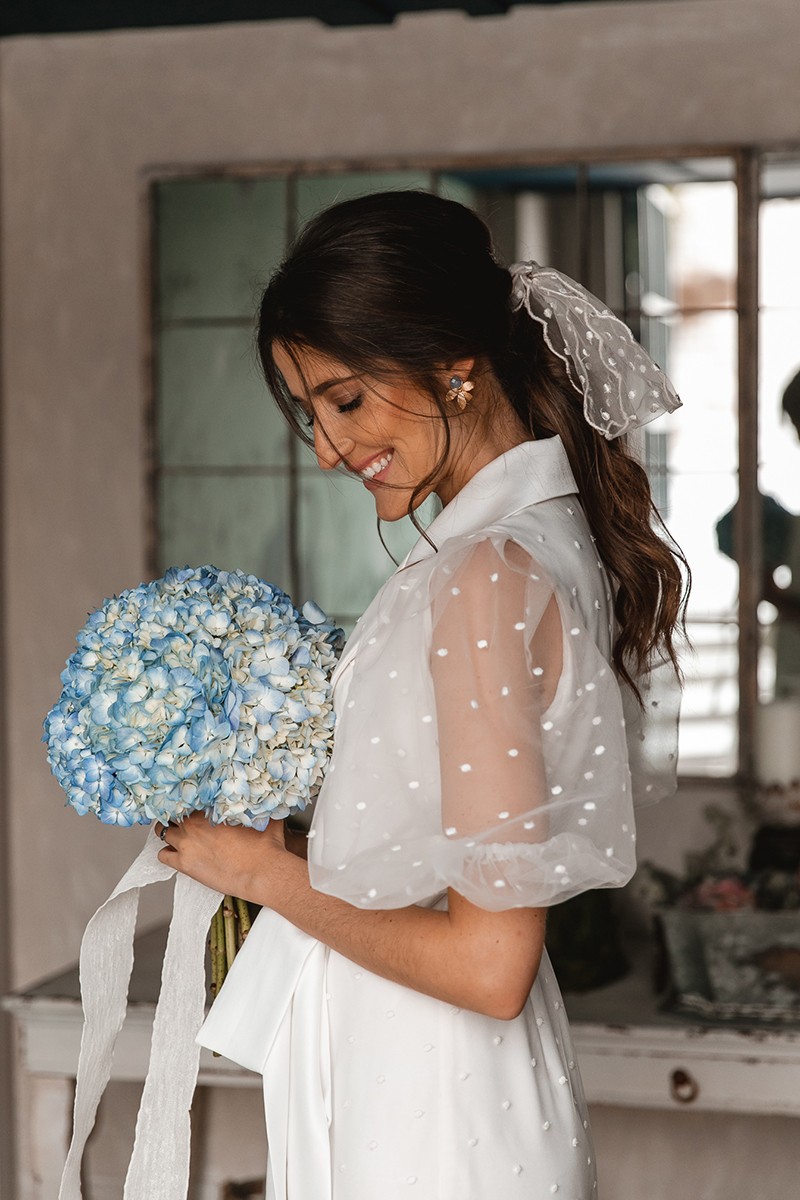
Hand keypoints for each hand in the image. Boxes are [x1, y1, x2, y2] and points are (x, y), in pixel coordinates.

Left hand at [155, 812, 287, 901]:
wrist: (263, 872)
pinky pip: (162, 856)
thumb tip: (262, 794)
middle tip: (183, 821)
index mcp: (209, 810)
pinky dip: (167, 854)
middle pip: (172, 813)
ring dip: (169, 832)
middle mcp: (193, 825)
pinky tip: (177, 855)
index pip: (188, 799)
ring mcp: (186, 845)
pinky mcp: (184, 865)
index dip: (190, 803)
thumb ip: (256, 804)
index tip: (193, 807)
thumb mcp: (262, 816)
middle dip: (177, 815)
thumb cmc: (265, 845)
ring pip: (162, 832)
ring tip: (178, 836)